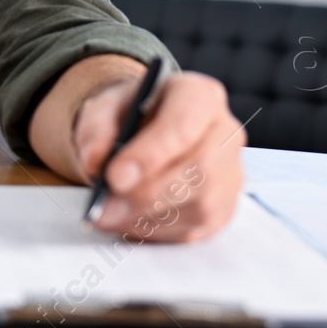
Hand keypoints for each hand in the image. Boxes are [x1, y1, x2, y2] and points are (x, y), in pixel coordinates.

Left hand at [73, 70, 244, 241]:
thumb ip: (96, 130)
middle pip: (199, 169)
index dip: (151, 154)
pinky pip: (197, 229)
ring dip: (149, 218)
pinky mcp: (224, 209)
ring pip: (200, 205)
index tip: (114, 176)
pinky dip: (158, 232)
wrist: (142, 131)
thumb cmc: (128, 115)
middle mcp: (225, 133)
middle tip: (104, 208)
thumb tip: (95, 162)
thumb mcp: (104, 108)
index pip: (184, 124)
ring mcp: (231, 174)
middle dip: (146, 194)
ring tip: (109, 216)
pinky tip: (129, 223)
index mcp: (199, 95)